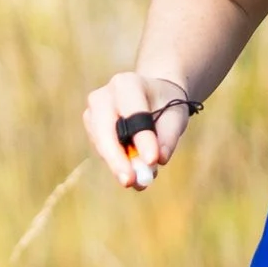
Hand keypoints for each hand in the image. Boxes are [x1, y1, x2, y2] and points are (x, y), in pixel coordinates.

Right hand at [83, 70, 195, 190]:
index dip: (142, 137)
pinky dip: (118, 164)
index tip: (153, 160)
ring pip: (101, 143)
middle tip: (130, 181)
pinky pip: (102, 151)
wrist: (152, 97)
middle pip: (104, 128)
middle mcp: (103, 96)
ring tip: (140, 182)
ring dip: (118, 165)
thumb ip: (168, 137)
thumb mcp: (176, 117)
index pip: (133, 113)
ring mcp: (93, 112)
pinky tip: (133, 172)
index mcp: (127, 84)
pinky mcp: (91, 129)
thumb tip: (157, 160)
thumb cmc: (165, 105)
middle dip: (117, 157)